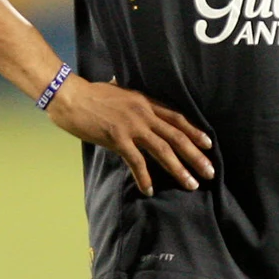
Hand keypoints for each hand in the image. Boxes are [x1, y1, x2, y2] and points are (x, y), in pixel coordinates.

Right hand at [47, 79, 214, 194]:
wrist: (69, 95)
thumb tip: (126, 88)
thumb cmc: (90, 93)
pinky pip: (136, 160)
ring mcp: (131, 126)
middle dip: (195, 155)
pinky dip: (144, 176)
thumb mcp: (117, 90)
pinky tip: (150, 189)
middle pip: (177, 136)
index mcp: (145, 102)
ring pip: (163, 149)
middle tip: (209, 171)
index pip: (177, 118)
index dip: (194, 132)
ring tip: (191, 184)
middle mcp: (143, 113)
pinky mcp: (116, 137)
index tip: (208, 145)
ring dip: (179, 168)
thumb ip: (128, 95)